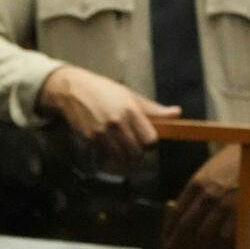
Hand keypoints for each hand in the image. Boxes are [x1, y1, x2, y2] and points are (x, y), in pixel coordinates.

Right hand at [37, 65, 181, 165]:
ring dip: (123, 156)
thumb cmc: (103, 90)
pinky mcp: (89, 140)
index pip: (150, 140)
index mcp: (131, 111)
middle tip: (133, 144)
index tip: (146, 139)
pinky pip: (105, 156)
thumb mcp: (129, 95)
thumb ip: (153, 109)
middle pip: (136, 153)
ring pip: (121, 158)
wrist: (72, 90)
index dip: (150, 143)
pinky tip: (106, 144)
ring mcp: (102, 133)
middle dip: (137, 152)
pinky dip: (108, 154)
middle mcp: (117, 124)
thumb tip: (177, 113)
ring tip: (120, 145)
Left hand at [163, 144, 240, 248]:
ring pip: (205, 235)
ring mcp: (225, 205)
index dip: (169, 230)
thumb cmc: (234, 160)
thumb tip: (185, 211)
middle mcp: (207, 195)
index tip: (165, 242)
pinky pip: (226, 237)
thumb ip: (197, 190)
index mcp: (196, 183)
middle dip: (177, 245)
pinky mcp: (242, 212)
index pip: (177, 212)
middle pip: (187, 226)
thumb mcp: (209, 170)